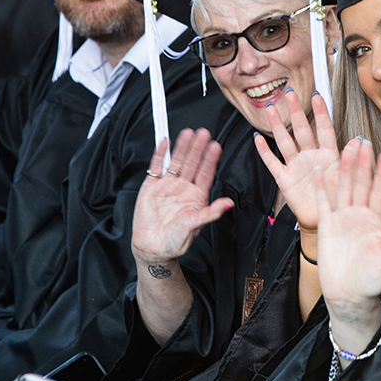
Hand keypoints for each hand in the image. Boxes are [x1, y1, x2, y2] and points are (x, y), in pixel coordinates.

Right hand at [131, 129, 230, 267]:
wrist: (153, 248)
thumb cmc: (175, 240)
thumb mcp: (195, 226)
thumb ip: (211, 213)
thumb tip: (229, 204)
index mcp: (197, 196)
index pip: (206, 173)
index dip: (210, 159)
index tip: (216, 146)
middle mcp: (184, 187)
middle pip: (192, 163)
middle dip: (198, 148)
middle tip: (204, 133)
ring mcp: (168, 185)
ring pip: (176, 161)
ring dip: (182, 147)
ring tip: (188, 133)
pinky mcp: (152, 186)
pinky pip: (156, 166)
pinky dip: (160, 154)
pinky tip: (165, 142)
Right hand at [254, 90, 339, 233]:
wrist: (322, 220)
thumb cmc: (336, 198)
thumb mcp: (347, 179)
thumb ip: (351, 160)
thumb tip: (359, 140)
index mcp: (328, 155)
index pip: (324, 129)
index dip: (321, 112)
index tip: (317, 95)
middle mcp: (311, 156)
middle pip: (302, 129)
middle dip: (296, 111)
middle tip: (290, 93)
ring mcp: (296, 166)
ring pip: (285, 141)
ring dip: (278, 125)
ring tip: (270, 108)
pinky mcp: (285, 178)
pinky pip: (273, 162)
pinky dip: (264, 151)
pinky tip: (257, 139)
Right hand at [317, 140, 380, 353]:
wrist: (349, 295)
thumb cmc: (374, 279)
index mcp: (377, 220)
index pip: (379, 191)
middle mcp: (360, 215)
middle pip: (360, 183)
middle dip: (362, 163)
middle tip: (363, 141)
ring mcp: (342, 218)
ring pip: (343, 188)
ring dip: (344, 169)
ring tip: (345, 148)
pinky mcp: (327, 226)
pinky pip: (323, 203)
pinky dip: (321, 187)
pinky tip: (319, 170)